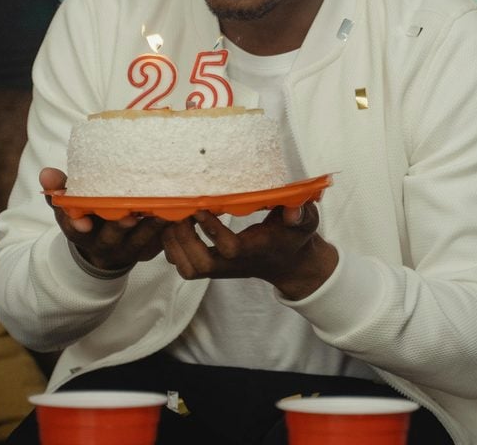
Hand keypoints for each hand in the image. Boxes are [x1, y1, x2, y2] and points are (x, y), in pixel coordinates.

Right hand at [40, 168, 169, 271]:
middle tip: (130, 215)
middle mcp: (104, 243)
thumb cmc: (88, 215)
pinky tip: (183, 214)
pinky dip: (171, 229)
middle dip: (120, 226)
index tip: (83, 223)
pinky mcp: (150, 250)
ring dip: (153, 227)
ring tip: (165, 211)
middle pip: (112, 236)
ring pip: (141, 240)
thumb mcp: (69, 204)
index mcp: (81, 230)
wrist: (106, 249)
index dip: (77, 225)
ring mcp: (128, 249)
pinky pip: (162, 242)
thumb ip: (59, 188)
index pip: (73, 228)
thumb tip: (46, 174)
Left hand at [161, 203, 337, 299]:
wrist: (289, 263)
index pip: (230, 248)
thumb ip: (302, 214)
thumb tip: (294, 210)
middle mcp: (234, 263)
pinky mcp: (212, 268)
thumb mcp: (305, 222)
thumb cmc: (294, 236)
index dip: (212, 230)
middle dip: (184, 238)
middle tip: (179, 212)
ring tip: (172, 218)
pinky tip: (174, 226)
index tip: (201, 207)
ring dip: (174, 244)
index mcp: (255, 249)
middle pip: (201, 264)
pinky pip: (184, 266)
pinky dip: (172, 248)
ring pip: (188, 269)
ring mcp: (221, 268)